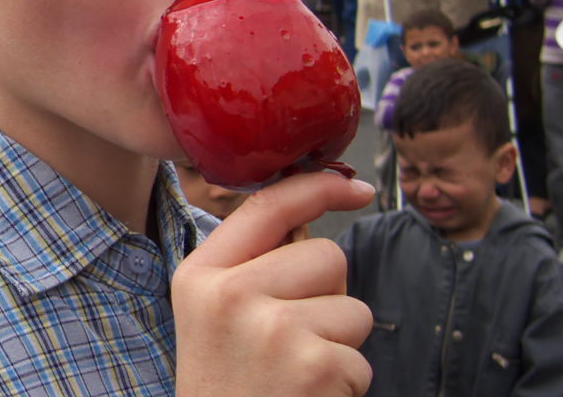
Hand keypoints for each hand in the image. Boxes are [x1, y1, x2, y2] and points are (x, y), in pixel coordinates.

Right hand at [174, 172, 375, 396]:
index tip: (355, 186)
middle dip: (329, 296)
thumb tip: (314, 211)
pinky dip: (345, 385)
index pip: (269, 206)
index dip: (320, 186)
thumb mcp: (212, 315)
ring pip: (353, 309)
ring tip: (295, 373)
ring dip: (340, 346)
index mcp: (201, 275)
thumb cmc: (226, 385)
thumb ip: (251, 264)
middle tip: (290, 341)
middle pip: (327, 256)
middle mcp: (230, 294)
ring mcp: (272, 329)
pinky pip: (361, 358)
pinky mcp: (312, 365)